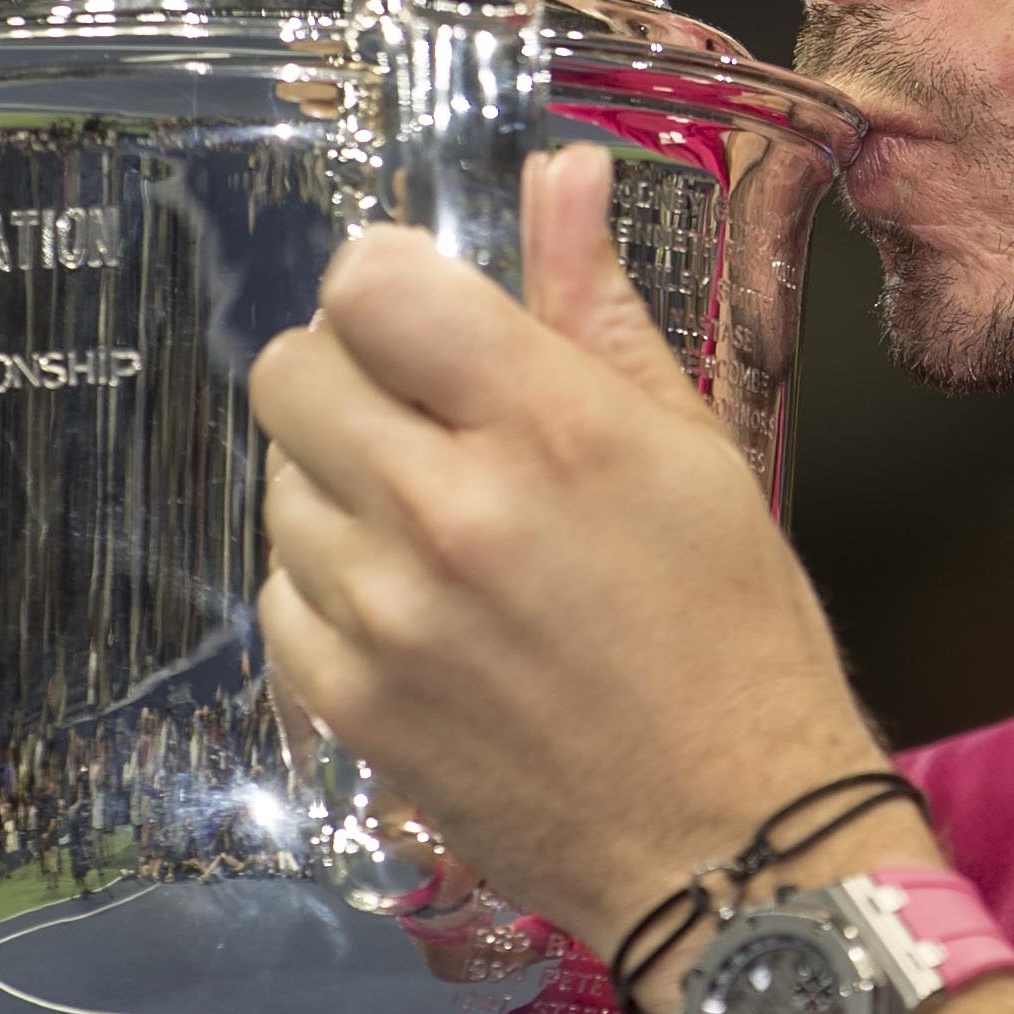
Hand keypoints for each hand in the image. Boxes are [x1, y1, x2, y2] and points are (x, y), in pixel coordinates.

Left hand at [248, 144, 890, 953]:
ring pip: (279, 481)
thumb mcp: (693, 450)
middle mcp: (444, 509)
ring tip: (437, 528)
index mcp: (546, 426)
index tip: (426, 318)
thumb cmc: (735, 635)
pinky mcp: (345, 702)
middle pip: (292, 370)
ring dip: (339, 484)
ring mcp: (382, 614)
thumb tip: (560, 171)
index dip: (388, 284)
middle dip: (349, 374)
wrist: (729, 842)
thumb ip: (597, 306)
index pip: (370, 283)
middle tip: (424, 420)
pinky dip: (329, 584)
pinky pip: (279, 590)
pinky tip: (415, 609)